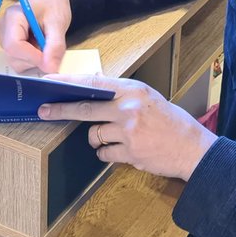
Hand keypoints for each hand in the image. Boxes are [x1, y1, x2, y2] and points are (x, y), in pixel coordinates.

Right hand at [0, 0, 71, 72]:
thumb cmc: (52, 4)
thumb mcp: (58, 23)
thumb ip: (55, 46)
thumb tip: (50, 67)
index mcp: (13, 17)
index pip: (14, 45)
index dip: (32, 57)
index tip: (48, 61)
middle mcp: (4, 27)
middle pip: (13, 56)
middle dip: (34, 59)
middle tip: (50, 49)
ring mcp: (4, 36)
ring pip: (15, 61)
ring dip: (34, 59)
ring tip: (44, 43)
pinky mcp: (8, 42)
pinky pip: (18, 59)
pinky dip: (31, 58)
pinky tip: (39, 45)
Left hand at [39, 75, 216, 180]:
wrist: (192, 148)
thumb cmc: (170, 122)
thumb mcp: (148, 99)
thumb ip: (122, 96)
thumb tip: (92, 92)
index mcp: (133, 91)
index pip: (94, 83)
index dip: (69, 83)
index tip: (50, 82)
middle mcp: (129, 108)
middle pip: (85, 110)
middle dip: (60, 110)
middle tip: (43, 111)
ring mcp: (128, 132)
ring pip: (94, 135)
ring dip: (97, 139)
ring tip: (117, 138)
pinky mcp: (129, 152)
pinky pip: (104, 153)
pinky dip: (108, 153)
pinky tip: (124, 150)